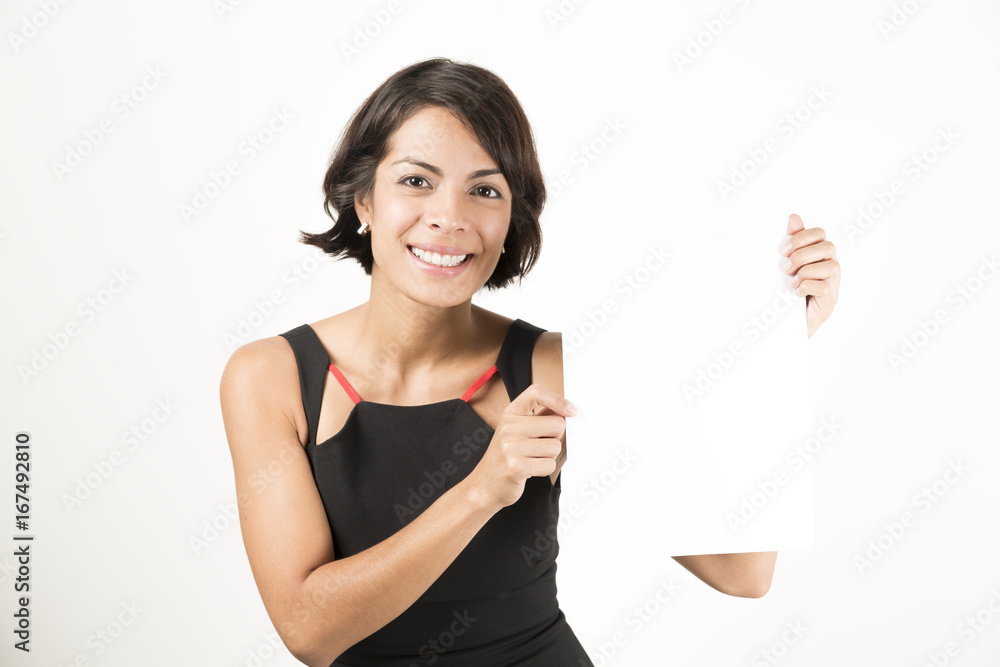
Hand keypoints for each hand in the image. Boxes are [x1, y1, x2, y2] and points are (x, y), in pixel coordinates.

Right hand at [464, 383, 576, 510]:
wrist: (485, 484)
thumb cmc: (506, 456)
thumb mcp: (516, 430)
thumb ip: (539, 417)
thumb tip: (567, 409)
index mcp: (510, 414)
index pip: (536, 393)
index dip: (558, 400)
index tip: (572, 411)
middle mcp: (509, 427)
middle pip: (557, 424)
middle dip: (556, 438)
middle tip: (540, 445)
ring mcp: (511, 447)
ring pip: (555, 447)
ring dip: (550, 456)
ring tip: (532, 459)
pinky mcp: (516, 467)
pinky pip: (549, 465)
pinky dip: (545, 469)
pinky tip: (530, 470)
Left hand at [779, 213, 839, 337]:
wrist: (786, 322)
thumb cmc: (788, 289)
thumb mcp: (787, 264)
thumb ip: (792, 242)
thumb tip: (794, 216)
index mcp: (819, 254)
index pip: (819, 233)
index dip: (802, 237)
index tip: (783, 249)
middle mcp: (830, 265)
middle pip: (827, 247)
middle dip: (803, 254)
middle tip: (784, 267)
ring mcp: (833, 283)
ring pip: (831, 266)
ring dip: (805, 272)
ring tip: (790, 282)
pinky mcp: (830, 300)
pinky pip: (826, 287)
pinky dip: (807, 287)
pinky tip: (796, 292)